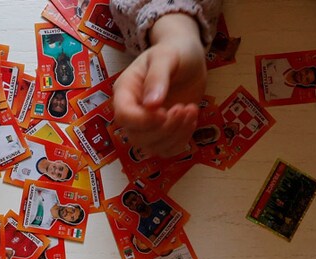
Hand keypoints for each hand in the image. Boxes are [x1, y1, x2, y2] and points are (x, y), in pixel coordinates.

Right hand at [113, 13, 206, 158]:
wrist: (187, 57)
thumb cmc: (174, 51)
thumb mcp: (165, 56)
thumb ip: (157, 77)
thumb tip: (151, 104)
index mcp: (125, 91)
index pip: (124, 115)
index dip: (143, 120)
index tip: (165, 112)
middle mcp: (133, 111)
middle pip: (137, 137)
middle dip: (164, 129)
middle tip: (183, 108)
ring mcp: (148, 125)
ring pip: (152, 147)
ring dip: (175, 135)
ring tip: (191, 110)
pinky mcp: (164, 132)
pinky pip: (167, 149)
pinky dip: (182, 140)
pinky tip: (192, 119)